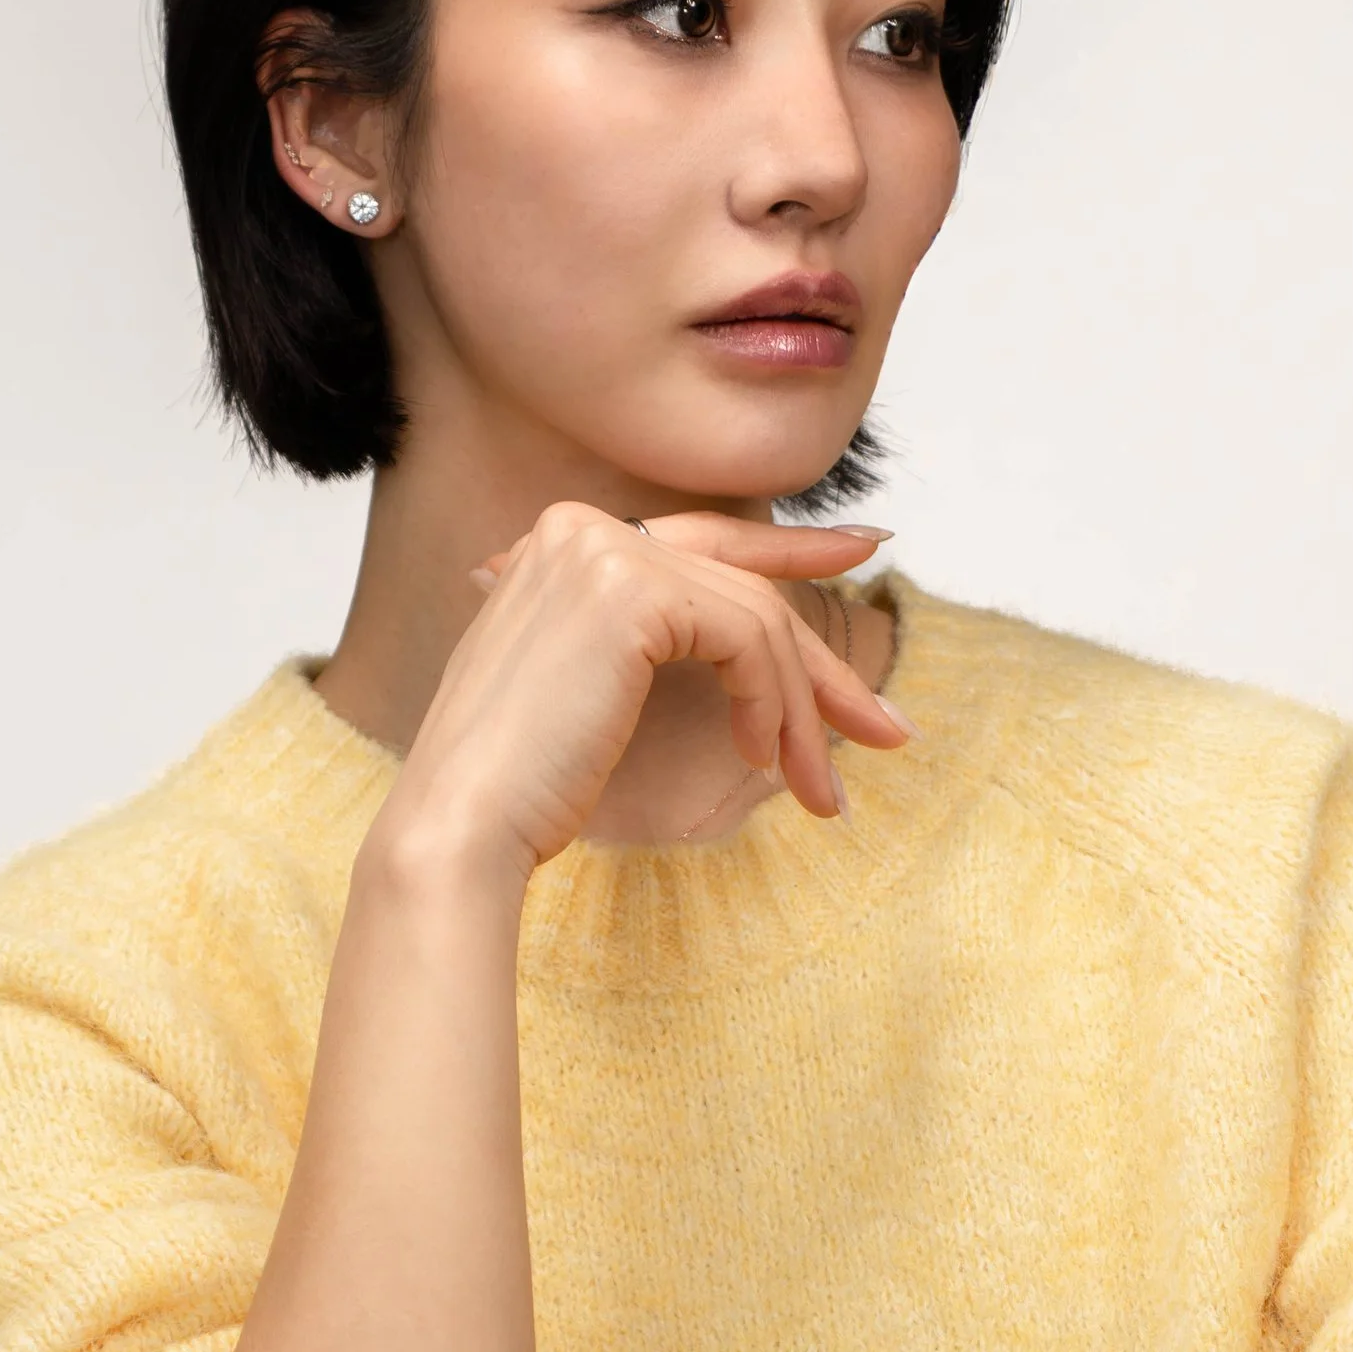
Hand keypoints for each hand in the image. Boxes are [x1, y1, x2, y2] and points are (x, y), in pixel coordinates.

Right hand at [375, 502, 907, 881]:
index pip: (707, 538)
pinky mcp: (630, 589)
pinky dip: (772, 706)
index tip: (867, 551)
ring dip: (803, 714)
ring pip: (756, 620)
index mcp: (564, 540)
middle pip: (743, 587)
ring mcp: (602, 550)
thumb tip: (755, 646)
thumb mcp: (595, 690)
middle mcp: (580, 526)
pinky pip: (747, 639)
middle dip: (823, 666)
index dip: (793, 548)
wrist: (462, 825)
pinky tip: (763, 760)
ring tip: (823, 792)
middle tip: (889, 730)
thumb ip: (650, 637)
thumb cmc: (522, 785)